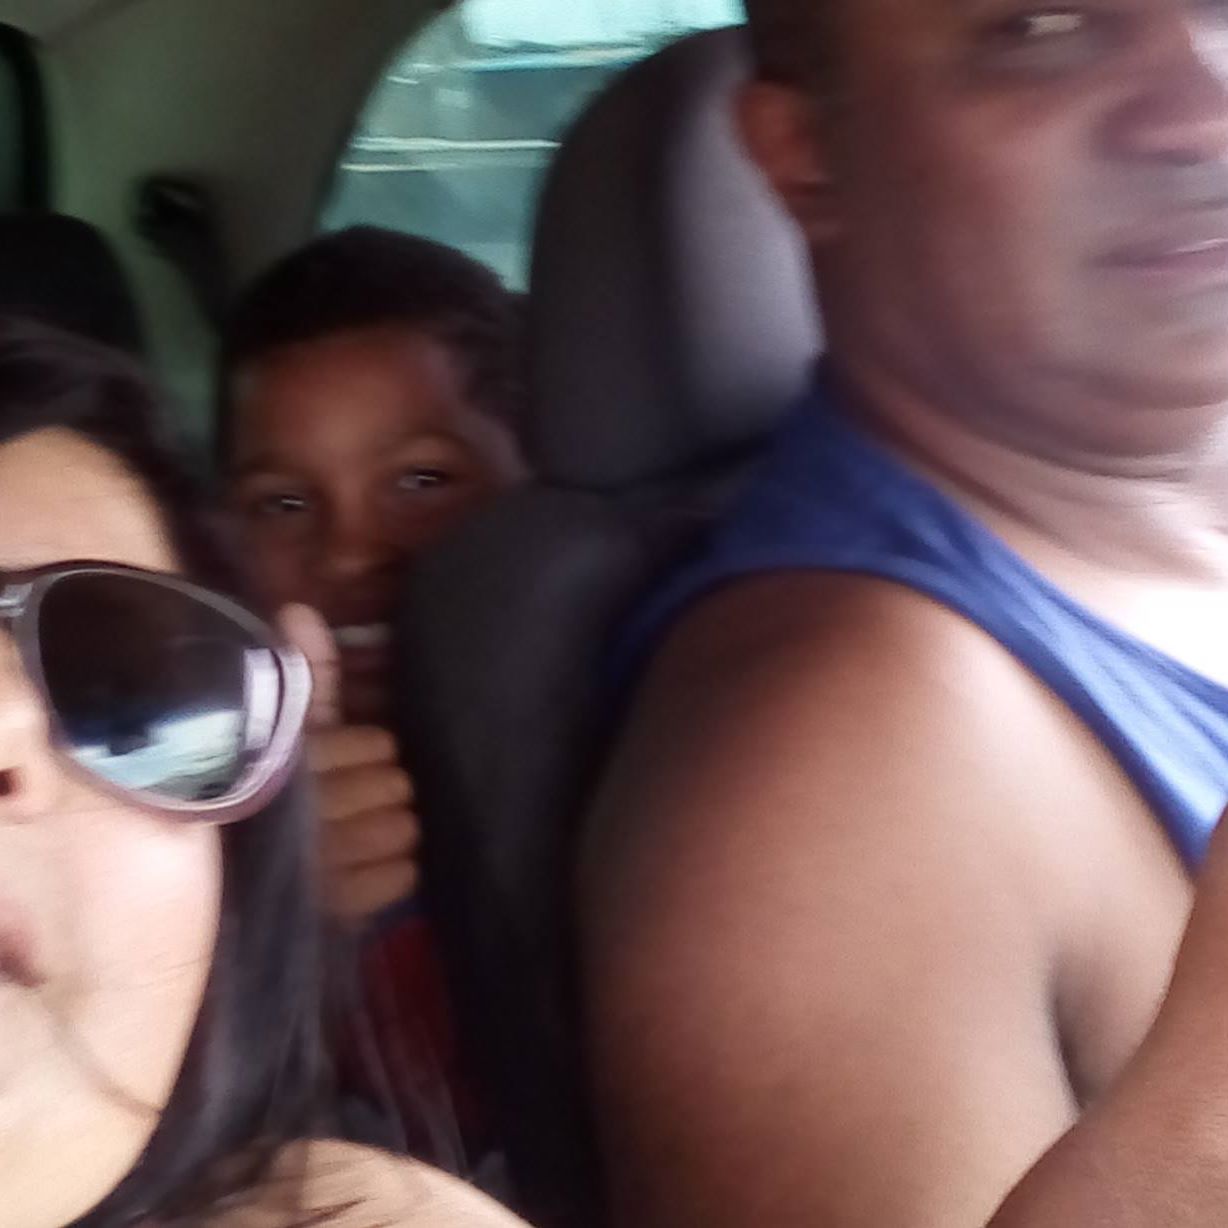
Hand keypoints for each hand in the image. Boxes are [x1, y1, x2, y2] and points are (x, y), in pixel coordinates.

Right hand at [281, 605, 420, 923]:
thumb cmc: (262, 792)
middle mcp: (307, 816)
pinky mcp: (334, 912)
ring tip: (367, 828)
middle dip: (383, 788)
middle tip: (361, 793)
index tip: (344, 755)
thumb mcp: (282, 730)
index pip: (379, 746)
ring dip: (392, 828)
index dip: (368, 749)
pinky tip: (370, 865)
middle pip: (396, 786)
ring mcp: (321, 870)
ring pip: (402, 830)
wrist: (223, 884)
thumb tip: (301, 611)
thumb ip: (303, 676)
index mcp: (292, 763)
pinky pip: (400, 879)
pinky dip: (393, 871)